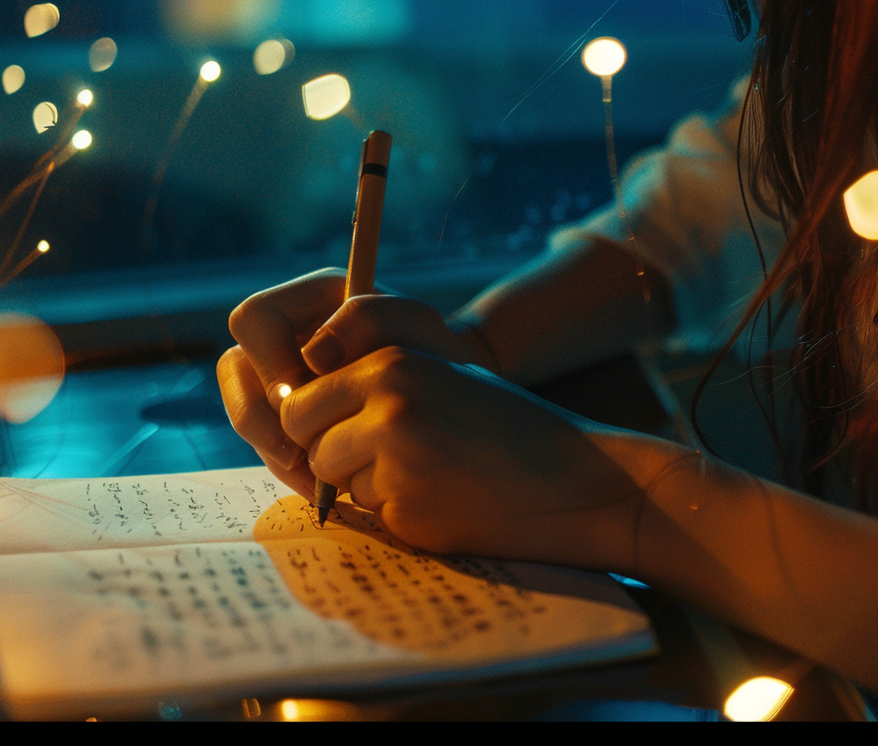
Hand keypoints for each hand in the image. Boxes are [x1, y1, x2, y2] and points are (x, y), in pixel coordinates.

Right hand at [217, 268, 495, 491]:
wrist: (448, 397)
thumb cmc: (433, 353)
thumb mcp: (415, 325)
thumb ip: (367, 318)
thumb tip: (311, 355)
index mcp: (307, 300)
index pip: (254, 319)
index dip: (270, 359)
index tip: (306, 393)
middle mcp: (283, 337)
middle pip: (234, 371)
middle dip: (262, 418)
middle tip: (302, 452)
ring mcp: (279, 381)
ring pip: (246, 414)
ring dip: (273, 450)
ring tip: (318, 478)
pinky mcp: (286, 421)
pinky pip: (265, 445)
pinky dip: (289, 469)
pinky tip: (323, 485)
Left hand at [278, 346, 685, 568]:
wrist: (581, 481)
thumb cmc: (512, 430)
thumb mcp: (443, 377)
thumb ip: (374, 385)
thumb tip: (296, 411)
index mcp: (391, 363)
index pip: (300, 400)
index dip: (317, 424)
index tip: (350, 433)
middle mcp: (386, 403)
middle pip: (306, 440)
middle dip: (331, 456)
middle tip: (385, 460)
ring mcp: (395, 457)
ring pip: (334, 481)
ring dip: (367, 486)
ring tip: (430, 476)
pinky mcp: (408, 506)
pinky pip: (372, 515)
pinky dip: (399, 514)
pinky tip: (448, 500)